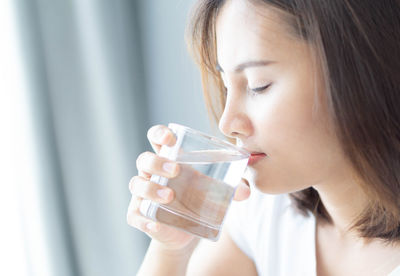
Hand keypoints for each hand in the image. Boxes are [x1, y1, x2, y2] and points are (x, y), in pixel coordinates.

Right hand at [126, 125, 250, 251]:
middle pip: (144, 159)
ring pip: (136, 184)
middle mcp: (151, 172)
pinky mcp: (139, 214)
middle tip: (175, 169)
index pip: (156, 137)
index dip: (159, 133)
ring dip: (150, 188)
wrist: (186, 233)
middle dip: (156, 162)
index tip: (171, 138)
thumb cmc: (197, 200)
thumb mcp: (213, 190)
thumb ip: (231, 187)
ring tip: (169, 196)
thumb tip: (246, 190)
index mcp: (168, 158)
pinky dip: (143, 218)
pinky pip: (134, 214)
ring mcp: (142, 193)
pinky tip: (155, 224)